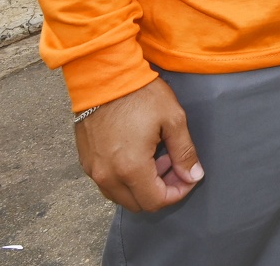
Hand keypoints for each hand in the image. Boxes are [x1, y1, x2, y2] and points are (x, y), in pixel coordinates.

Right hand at [74, 78, 202, 212]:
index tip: (187, 176)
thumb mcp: (172, 119)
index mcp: (131, 168)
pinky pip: (106, 182)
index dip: (177, 193)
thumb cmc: (140, 94)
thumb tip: (193, 176)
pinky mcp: (86, 160)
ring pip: (120, 195)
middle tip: (172, 165)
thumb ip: (184, 152)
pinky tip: (136, 154)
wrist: (103, 76)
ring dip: (141, 186)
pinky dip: (124, 178)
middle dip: (160, 190)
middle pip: (138, 204)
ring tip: (156, 158)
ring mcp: (93, 169)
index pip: (156, 201)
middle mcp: (107, 175)